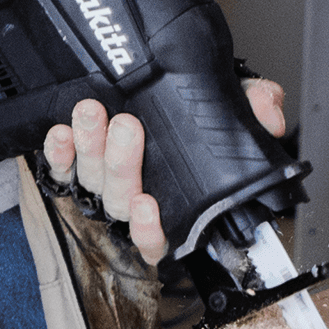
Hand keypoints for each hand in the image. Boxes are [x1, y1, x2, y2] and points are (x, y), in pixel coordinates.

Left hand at [43, 80, 287, 267]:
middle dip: (122, 163)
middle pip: (120, 199)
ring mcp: (100, 185)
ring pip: (91, 180)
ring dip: (91, 148)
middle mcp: (132, 199)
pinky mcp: (70, 167)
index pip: (158, 236)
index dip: (148, 229)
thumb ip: (256, 106)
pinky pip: (59, 169)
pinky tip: (62, 132)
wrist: (148, 92)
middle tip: (127, 128)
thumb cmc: (194, 114)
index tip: (147, 206)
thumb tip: (269, 116)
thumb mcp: (231, 104)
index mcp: (171, 202)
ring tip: (95, 113)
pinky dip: (59, 152)